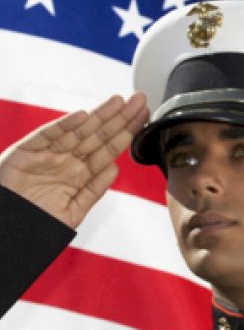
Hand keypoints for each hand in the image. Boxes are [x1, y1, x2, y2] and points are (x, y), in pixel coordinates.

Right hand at [0, 94, 147, 228]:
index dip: (127, 133)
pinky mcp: (26, 152)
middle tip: (140, 100)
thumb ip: (94, 190)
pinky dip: (63, 126)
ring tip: (119, 102)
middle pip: (99, 135)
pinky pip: (47, 136)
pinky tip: (82, 116)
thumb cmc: (38, 220)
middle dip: (120, 118)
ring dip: (99, 116)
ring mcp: (48, 154)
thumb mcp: (74, 210)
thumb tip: (114, 168)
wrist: (8, 228)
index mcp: (80, 173)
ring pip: (78, 131)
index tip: (144, 118)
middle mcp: (67, 160)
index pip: (109, 149)